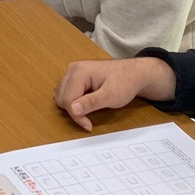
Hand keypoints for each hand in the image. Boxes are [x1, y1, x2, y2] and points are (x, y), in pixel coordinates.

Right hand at [53, 57, 176, 130]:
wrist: (134, 73)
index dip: (77, 116)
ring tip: (88, 110)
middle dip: (73, 111)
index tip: (89, 125)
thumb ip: (91, 102)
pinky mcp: (74, 76)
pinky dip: (71, 101)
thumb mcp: (111, 96)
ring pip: (61, 95)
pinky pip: (65, 92)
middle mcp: (73, 69)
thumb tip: (73, 109)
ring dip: (71, 107)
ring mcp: (72, 71)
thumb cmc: (125, 82)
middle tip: (89, 119)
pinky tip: (84, 104)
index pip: (68, 99)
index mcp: (80, 71)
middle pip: (62, 97)